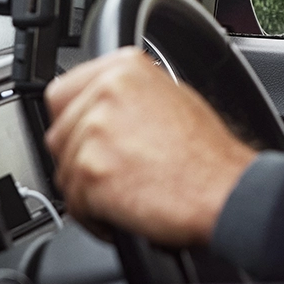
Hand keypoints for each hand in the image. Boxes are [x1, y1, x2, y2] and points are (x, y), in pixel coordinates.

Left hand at [44, 48, 255, 248]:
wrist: (224, 190)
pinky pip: (73, 201)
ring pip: (64, 170)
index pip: (63, 92)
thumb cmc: (209, 154)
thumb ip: (128, 95)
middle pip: (59, 134)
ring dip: (88, 189)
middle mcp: (106, 91)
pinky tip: (127, 208)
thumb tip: (99, 106)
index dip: (76, 121)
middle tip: (118, 170)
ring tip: (128, 190)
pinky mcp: (90, 170)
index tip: (89, 137)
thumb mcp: (173, 98)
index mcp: (125, 67)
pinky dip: (95, 215)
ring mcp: (95, 129)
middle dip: (81, 159)